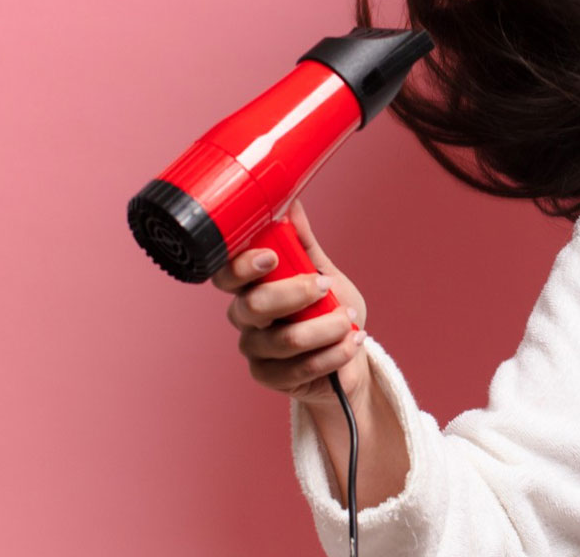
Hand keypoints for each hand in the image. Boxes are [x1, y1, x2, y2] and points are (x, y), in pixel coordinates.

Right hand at [212, 198, 371, 410]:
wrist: (348, 356)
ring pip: (283, 340)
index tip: (271, 257)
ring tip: (349, 319)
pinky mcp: (270, 376)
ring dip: (326, 327)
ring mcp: (255, 349)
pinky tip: (351, 341)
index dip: (242, 266)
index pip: (227, 274)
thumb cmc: (329, 309)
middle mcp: (246, 316)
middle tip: (326, 287)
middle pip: (251, 306)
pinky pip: (300, 367)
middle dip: (294, 294)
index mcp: (251, 285)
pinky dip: (334, 353)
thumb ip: (304, 244)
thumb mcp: (322, 272)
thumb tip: (292, 202)